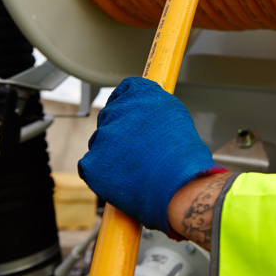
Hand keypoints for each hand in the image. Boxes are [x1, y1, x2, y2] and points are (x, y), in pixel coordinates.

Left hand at [78, 77, 223, 234]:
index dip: (127, 104)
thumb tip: (145, 113)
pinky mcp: (91, 161)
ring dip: (110, 153)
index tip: (129, 114)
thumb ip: (154, 109)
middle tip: (136, 149)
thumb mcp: (176, 117)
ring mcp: (102, 135)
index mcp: (141, 93)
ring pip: (100, 142)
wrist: (180, 185)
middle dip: (119, 131)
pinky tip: (123, 178)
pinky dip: (102, 173)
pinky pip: (90, 165)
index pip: (125, 90)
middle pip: (109, 116)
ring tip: (135, 167)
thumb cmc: (185, 156)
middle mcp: (119, 108)